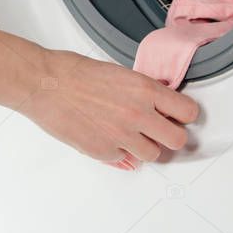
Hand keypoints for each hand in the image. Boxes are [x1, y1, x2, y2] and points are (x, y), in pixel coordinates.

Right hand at [18, 49, 199, 168]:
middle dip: (169, 136)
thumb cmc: (72, 72)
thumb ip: (141, 93)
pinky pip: (124, 160)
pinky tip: (105, 135)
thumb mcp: (118, 73)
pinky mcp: (104, 152)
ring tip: (128, 134)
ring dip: (144, 147)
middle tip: (158, 131)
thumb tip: (157, 107)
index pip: (188, 112)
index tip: (178, 116)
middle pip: (177, 140)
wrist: (44, 84)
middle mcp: (138, 114)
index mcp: (144, 90)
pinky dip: (118, 152)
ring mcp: (122, 136)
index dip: (183, 115)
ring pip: (153, 155)